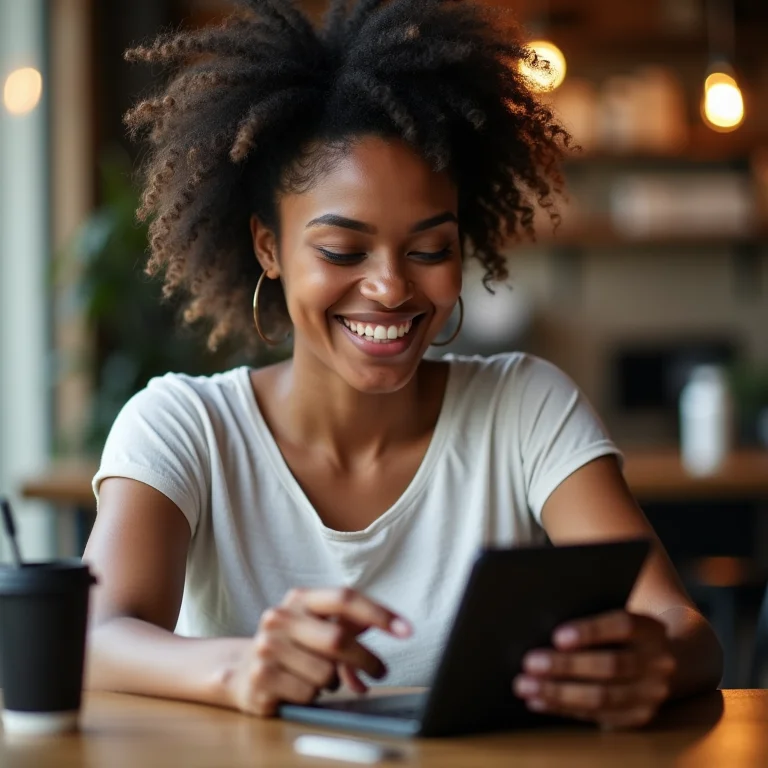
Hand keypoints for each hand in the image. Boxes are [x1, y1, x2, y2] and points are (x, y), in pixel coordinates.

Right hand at [225, 587, 410, 716]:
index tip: (406, 630)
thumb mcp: (318, 625)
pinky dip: (315, 697)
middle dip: (367, 659)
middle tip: (380, 671)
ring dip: (334, 682)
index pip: (345, 598)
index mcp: (300, 598)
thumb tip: (394, 626)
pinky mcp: (260, 678)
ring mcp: (266, 647)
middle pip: (338, 638)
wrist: (242, 670)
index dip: (378, 613)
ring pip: (326, 673)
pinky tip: (302, 689)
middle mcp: (280, 617)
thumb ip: (352, 623)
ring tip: (322, 678)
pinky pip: (308, 694)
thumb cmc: (294, 646)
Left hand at [513, 610, 675, 728]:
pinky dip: (563, 708)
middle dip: (566, 666)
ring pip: (603, 697)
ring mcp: (651, 694)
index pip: (623, 625)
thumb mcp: (611, 614)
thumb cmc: (616, 630)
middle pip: (612, 665)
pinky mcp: (637, 717)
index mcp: (651, 629)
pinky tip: (538, 701)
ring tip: (526, 686)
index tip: (557, 636)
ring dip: (559, 693)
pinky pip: (596, 716)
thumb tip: (541, 625)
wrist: (654, 658)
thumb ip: (586, 615)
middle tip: (529, 663)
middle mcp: (658, 662)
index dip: (590, 631)